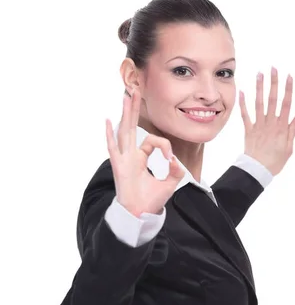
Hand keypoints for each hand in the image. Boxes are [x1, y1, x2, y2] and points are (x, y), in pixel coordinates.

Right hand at [105, 87, 184, 216]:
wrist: (140, 214)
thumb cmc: (150, 200)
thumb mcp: (169, 184)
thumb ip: (176, 172)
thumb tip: (177, 162)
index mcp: (140, 157)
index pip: (152, 140)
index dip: (165, 145)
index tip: (171, 159)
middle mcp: (130, 155)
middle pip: (132, 126)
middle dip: (134, 108)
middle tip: (135, 89)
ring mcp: (123, 159)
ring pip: (124, 131)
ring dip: (126, 114)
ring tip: (126, 96)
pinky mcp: (119, 166)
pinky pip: (114, 148)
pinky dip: (110, 135)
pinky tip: (108, 121)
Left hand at [239, 66, 294, 175]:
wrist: (258, 171)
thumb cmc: (275, 162)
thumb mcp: (289, 148)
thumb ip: (292, 130)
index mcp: (282, 127)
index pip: (286, 104)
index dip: (288, 89)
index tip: (289, 76)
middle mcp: (270, 123)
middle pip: (273, 99)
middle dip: (273, 83)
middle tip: (273, 68)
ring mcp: (259, 126)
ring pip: (259, 103)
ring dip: (259, 88)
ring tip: (260, 74)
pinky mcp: (248, 130)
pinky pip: (245, 115)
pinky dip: (243, 104)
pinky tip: (242, 92)